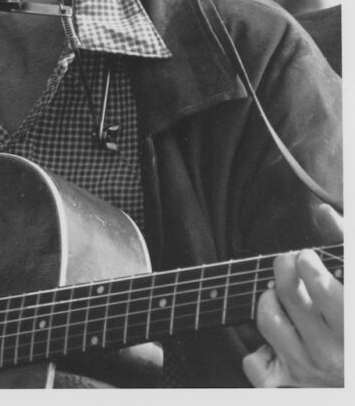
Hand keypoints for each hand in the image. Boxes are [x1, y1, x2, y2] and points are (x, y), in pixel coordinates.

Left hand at [243, 209, 343, 386]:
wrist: (352, 380)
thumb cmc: (354, 328)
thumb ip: (345, 247)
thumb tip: (323, 211)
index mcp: (352, 327)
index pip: (327, 292)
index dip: (310, 267)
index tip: (306, 257)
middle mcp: (331, 353)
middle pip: (289, 298)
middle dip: (284, 272)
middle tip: (288, 263)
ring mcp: (307, 370)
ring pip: (267, 322)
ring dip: (269, 302)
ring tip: (281, 296)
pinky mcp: (287, 386)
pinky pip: (253, 363)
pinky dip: (258, 350)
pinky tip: (276, 341)